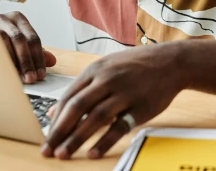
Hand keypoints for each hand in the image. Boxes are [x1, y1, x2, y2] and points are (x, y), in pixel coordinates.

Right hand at [0, 11, 56, 83]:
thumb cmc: (0, 38)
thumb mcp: (20, 41)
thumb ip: (35, 51)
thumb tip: (52, 61)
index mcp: (18, 18)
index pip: (33, 38)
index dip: (38, 58)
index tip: (41, 75)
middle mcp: (4, 18)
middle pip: (19, 39)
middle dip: (26, 61)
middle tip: (31, 79)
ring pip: (3, 43)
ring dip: (11, 62)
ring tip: (17, 78)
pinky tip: (1, 72)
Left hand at [42, 43, 185, 159]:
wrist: (169, 62)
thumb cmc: (135, 66)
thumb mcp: (105, 69)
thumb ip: (80, 88)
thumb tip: (54, 111)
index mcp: (95, 70)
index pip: (68, 97)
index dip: (55, 120)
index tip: (45, 138)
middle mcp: (107, 80)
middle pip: (77, 107)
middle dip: (59, 131)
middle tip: (48, 150)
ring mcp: (124, 92)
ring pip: (95, 117)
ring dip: (76, 138)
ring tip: (64, 154)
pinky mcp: (140, 106)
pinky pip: (119, 126)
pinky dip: (104, 140)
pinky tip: (92, 153)